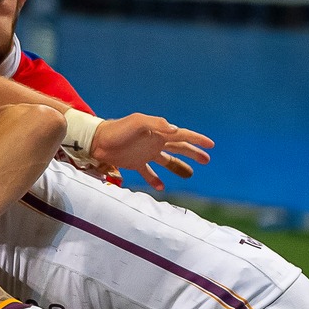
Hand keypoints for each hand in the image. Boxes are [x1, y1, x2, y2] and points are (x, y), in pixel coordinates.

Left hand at [87, 114, 213, 189]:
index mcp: (158, 132)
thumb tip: (175, 129)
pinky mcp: (135, 163)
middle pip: (178, 148)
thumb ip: (155, 124)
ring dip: (178, 167)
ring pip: (167, 162)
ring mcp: (145, 154)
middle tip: (207, 160)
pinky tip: (161, 186)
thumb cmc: (117, 130)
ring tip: (190, 174)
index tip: (211, 145)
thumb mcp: (137, 122)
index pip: (182, 136)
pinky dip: (155, 179)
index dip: (197, 140)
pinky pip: (149, 173)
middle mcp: (154, 142)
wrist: (97, 141)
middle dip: (193, 153)